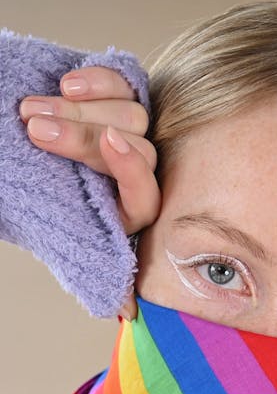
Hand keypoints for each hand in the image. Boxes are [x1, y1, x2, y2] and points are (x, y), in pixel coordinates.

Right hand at [19, 66, 160, 318]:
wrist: (13, 167)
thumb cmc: (36, 213)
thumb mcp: (58, 243)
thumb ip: (93, 273)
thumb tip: (126, 313)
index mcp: (131, 212)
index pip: (146, 194)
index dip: (131, 168)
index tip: (108, 143)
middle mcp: (138, 172)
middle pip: (134, 146)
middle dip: (82, 135)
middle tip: (32, 127)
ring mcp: (129, 132)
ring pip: (131, 113)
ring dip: (77, 110)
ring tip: (29, 111)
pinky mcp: (117, 99)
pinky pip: (124, 82)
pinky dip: (99, 80)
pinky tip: (67, 83)